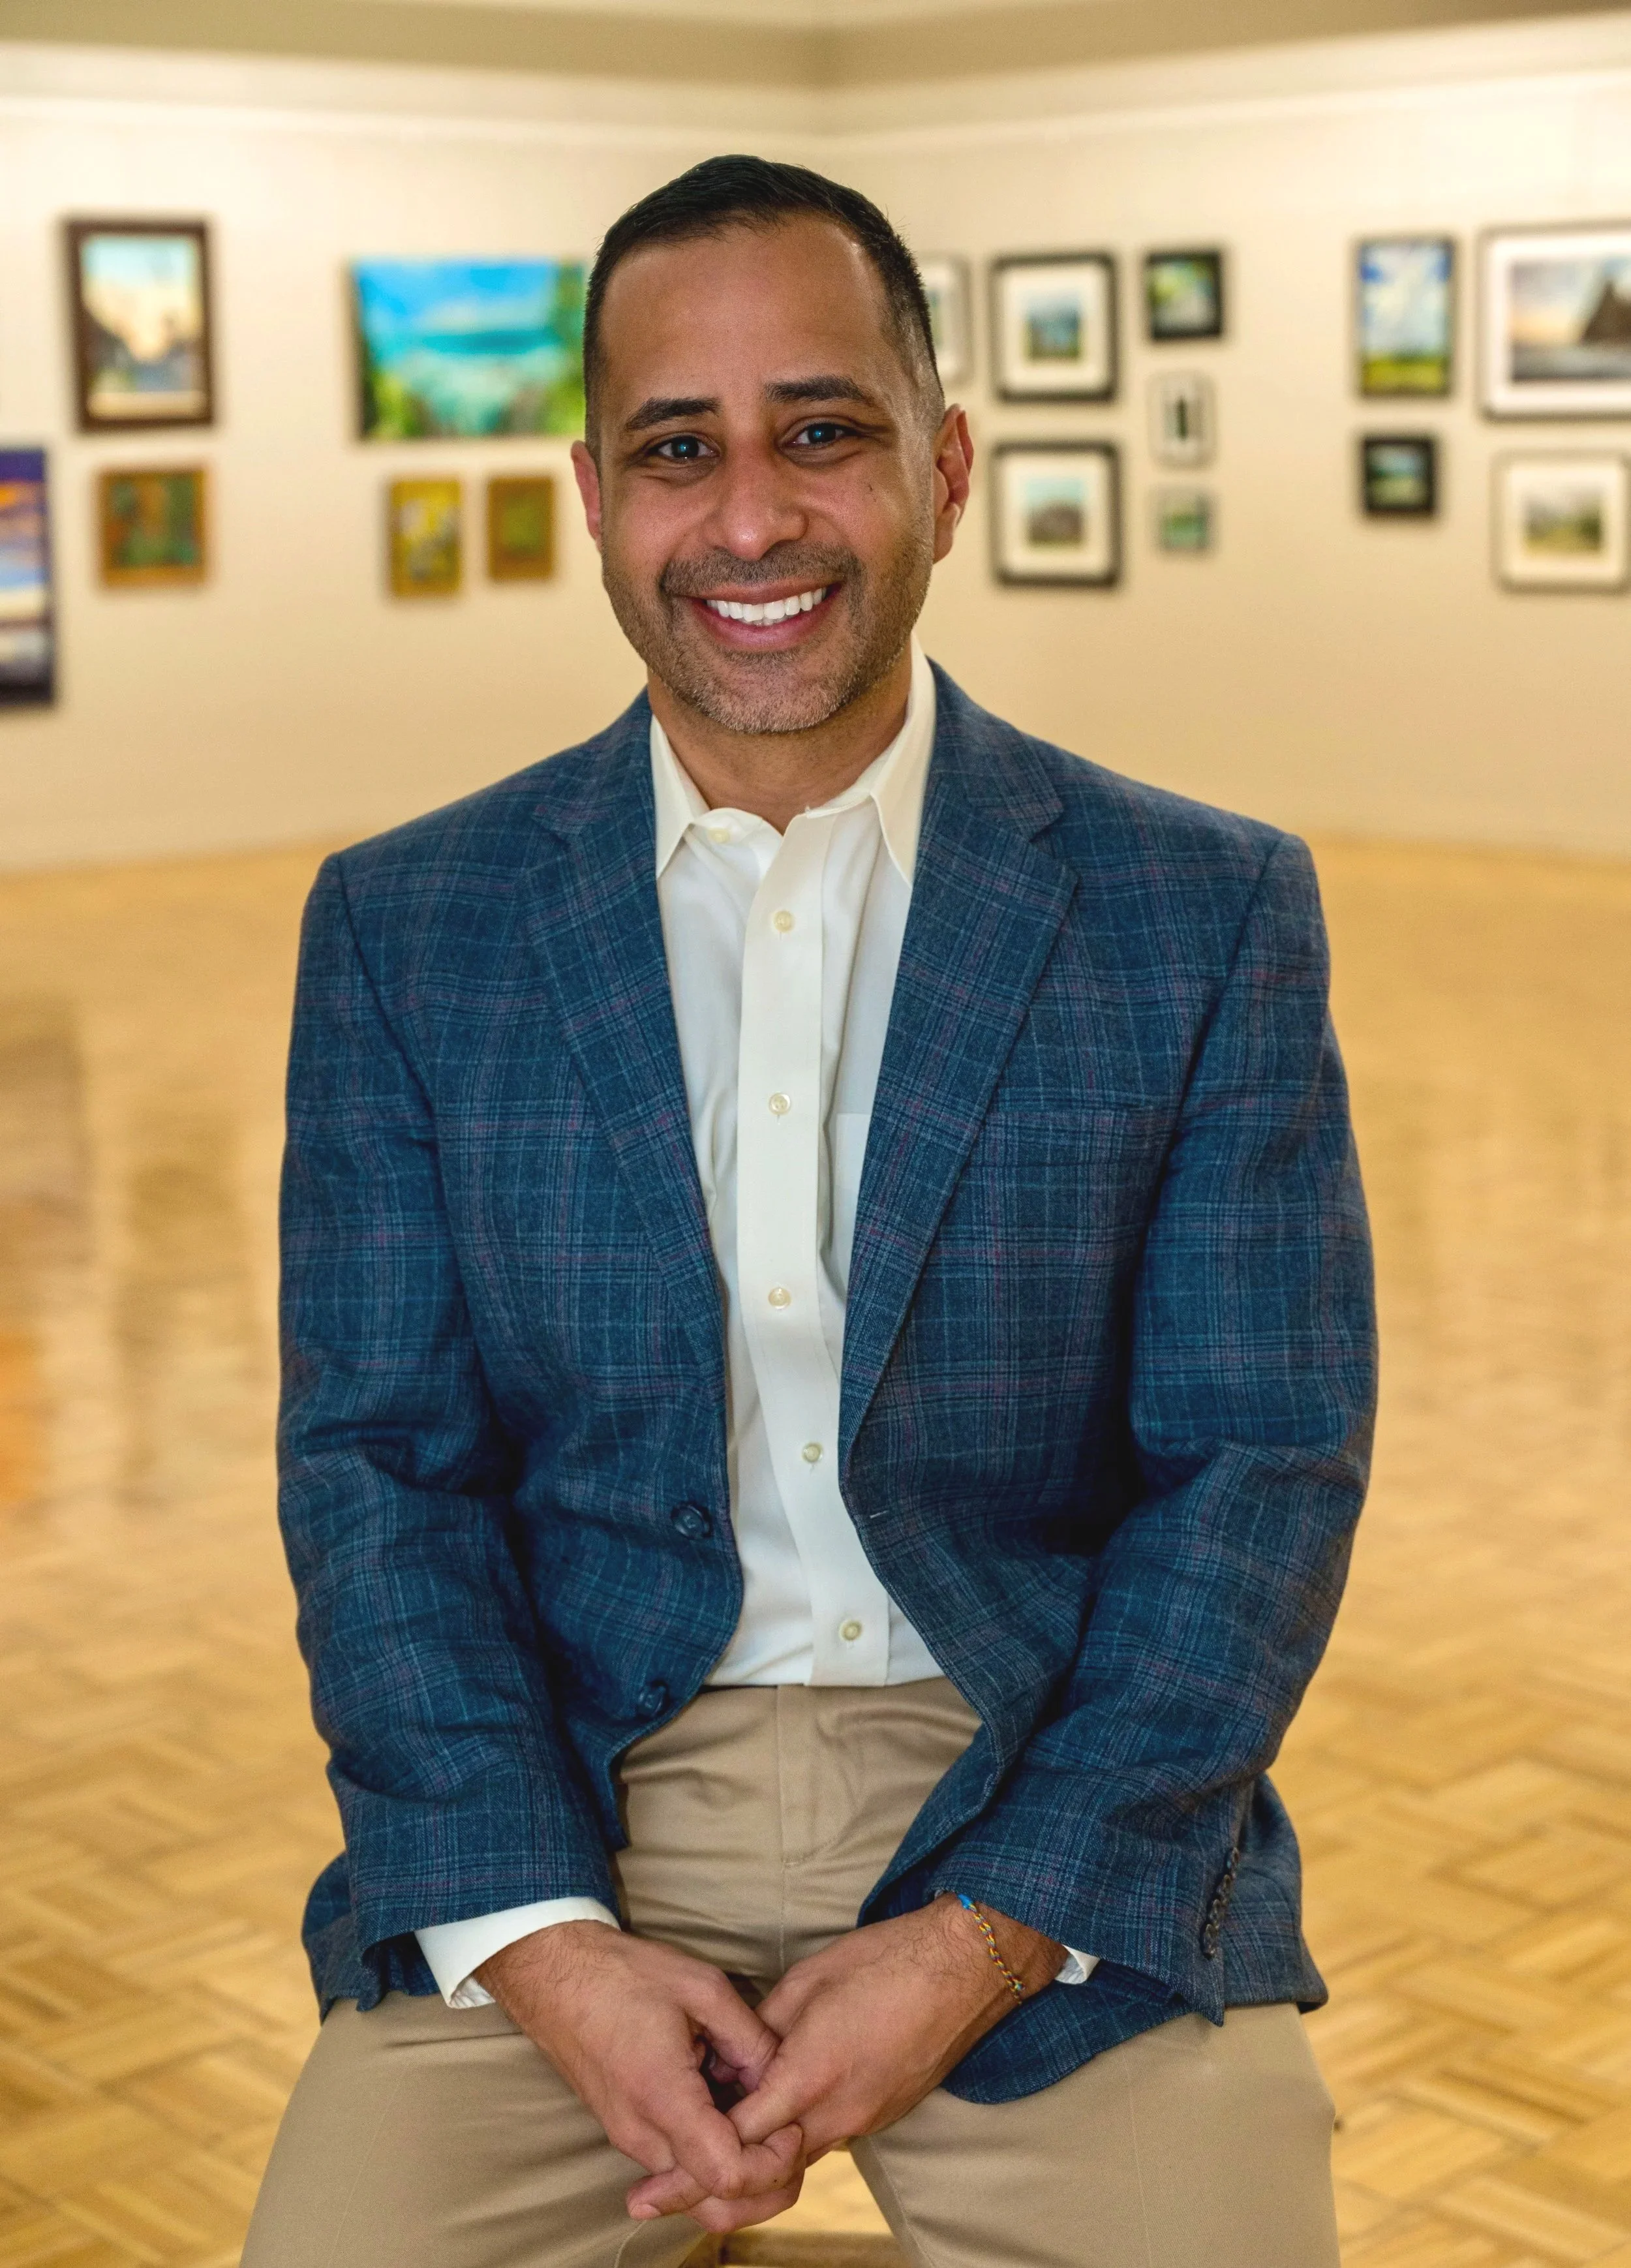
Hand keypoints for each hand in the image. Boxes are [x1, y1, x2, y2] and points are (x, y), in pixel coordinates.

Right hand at [479, 1922, 805, 2233]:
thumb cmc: (622, 1973)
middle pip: (713, 2204)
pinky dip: (710, 2151)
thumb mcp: (702, 1987)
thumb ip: (750, 2039)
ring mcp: (629, 2139)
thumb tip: (782, 2079)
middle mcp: (641, 2134)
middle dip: (763, 2186)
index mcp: (662, 2097)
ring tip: (759, 2112)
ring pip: (695, 2191)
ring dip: (737, 2167)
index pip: (728, 2177)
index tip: (789, 2122)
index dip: (773, 2161)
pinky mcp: (626, 2132)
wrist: (552, 1974)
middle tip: (787, 2136)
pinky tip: (726, 2104)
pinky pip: (676, 2165)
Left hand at [625, 1897, 1062, 2220]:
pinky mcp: (881, 2114)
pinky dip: (789, 2143)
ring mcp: (864, 2119)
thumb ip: (762, 2025)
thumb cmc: (886, 1961)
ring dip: (751, 2166)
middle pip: (764, 2170)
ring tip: (705, 2161)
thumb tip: (734, 2055)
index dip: (693, 2156)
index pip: (739, 2136)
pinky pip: (824, 2139)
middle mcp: (838, 2113)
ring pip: (796, 2159)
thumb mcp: (808, 1979)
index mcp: (810, 2075)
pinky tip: (766, 2125)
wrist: (963, 1969)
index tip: (655, 2175)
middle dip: (712, 2184)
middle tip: (662, 2192)